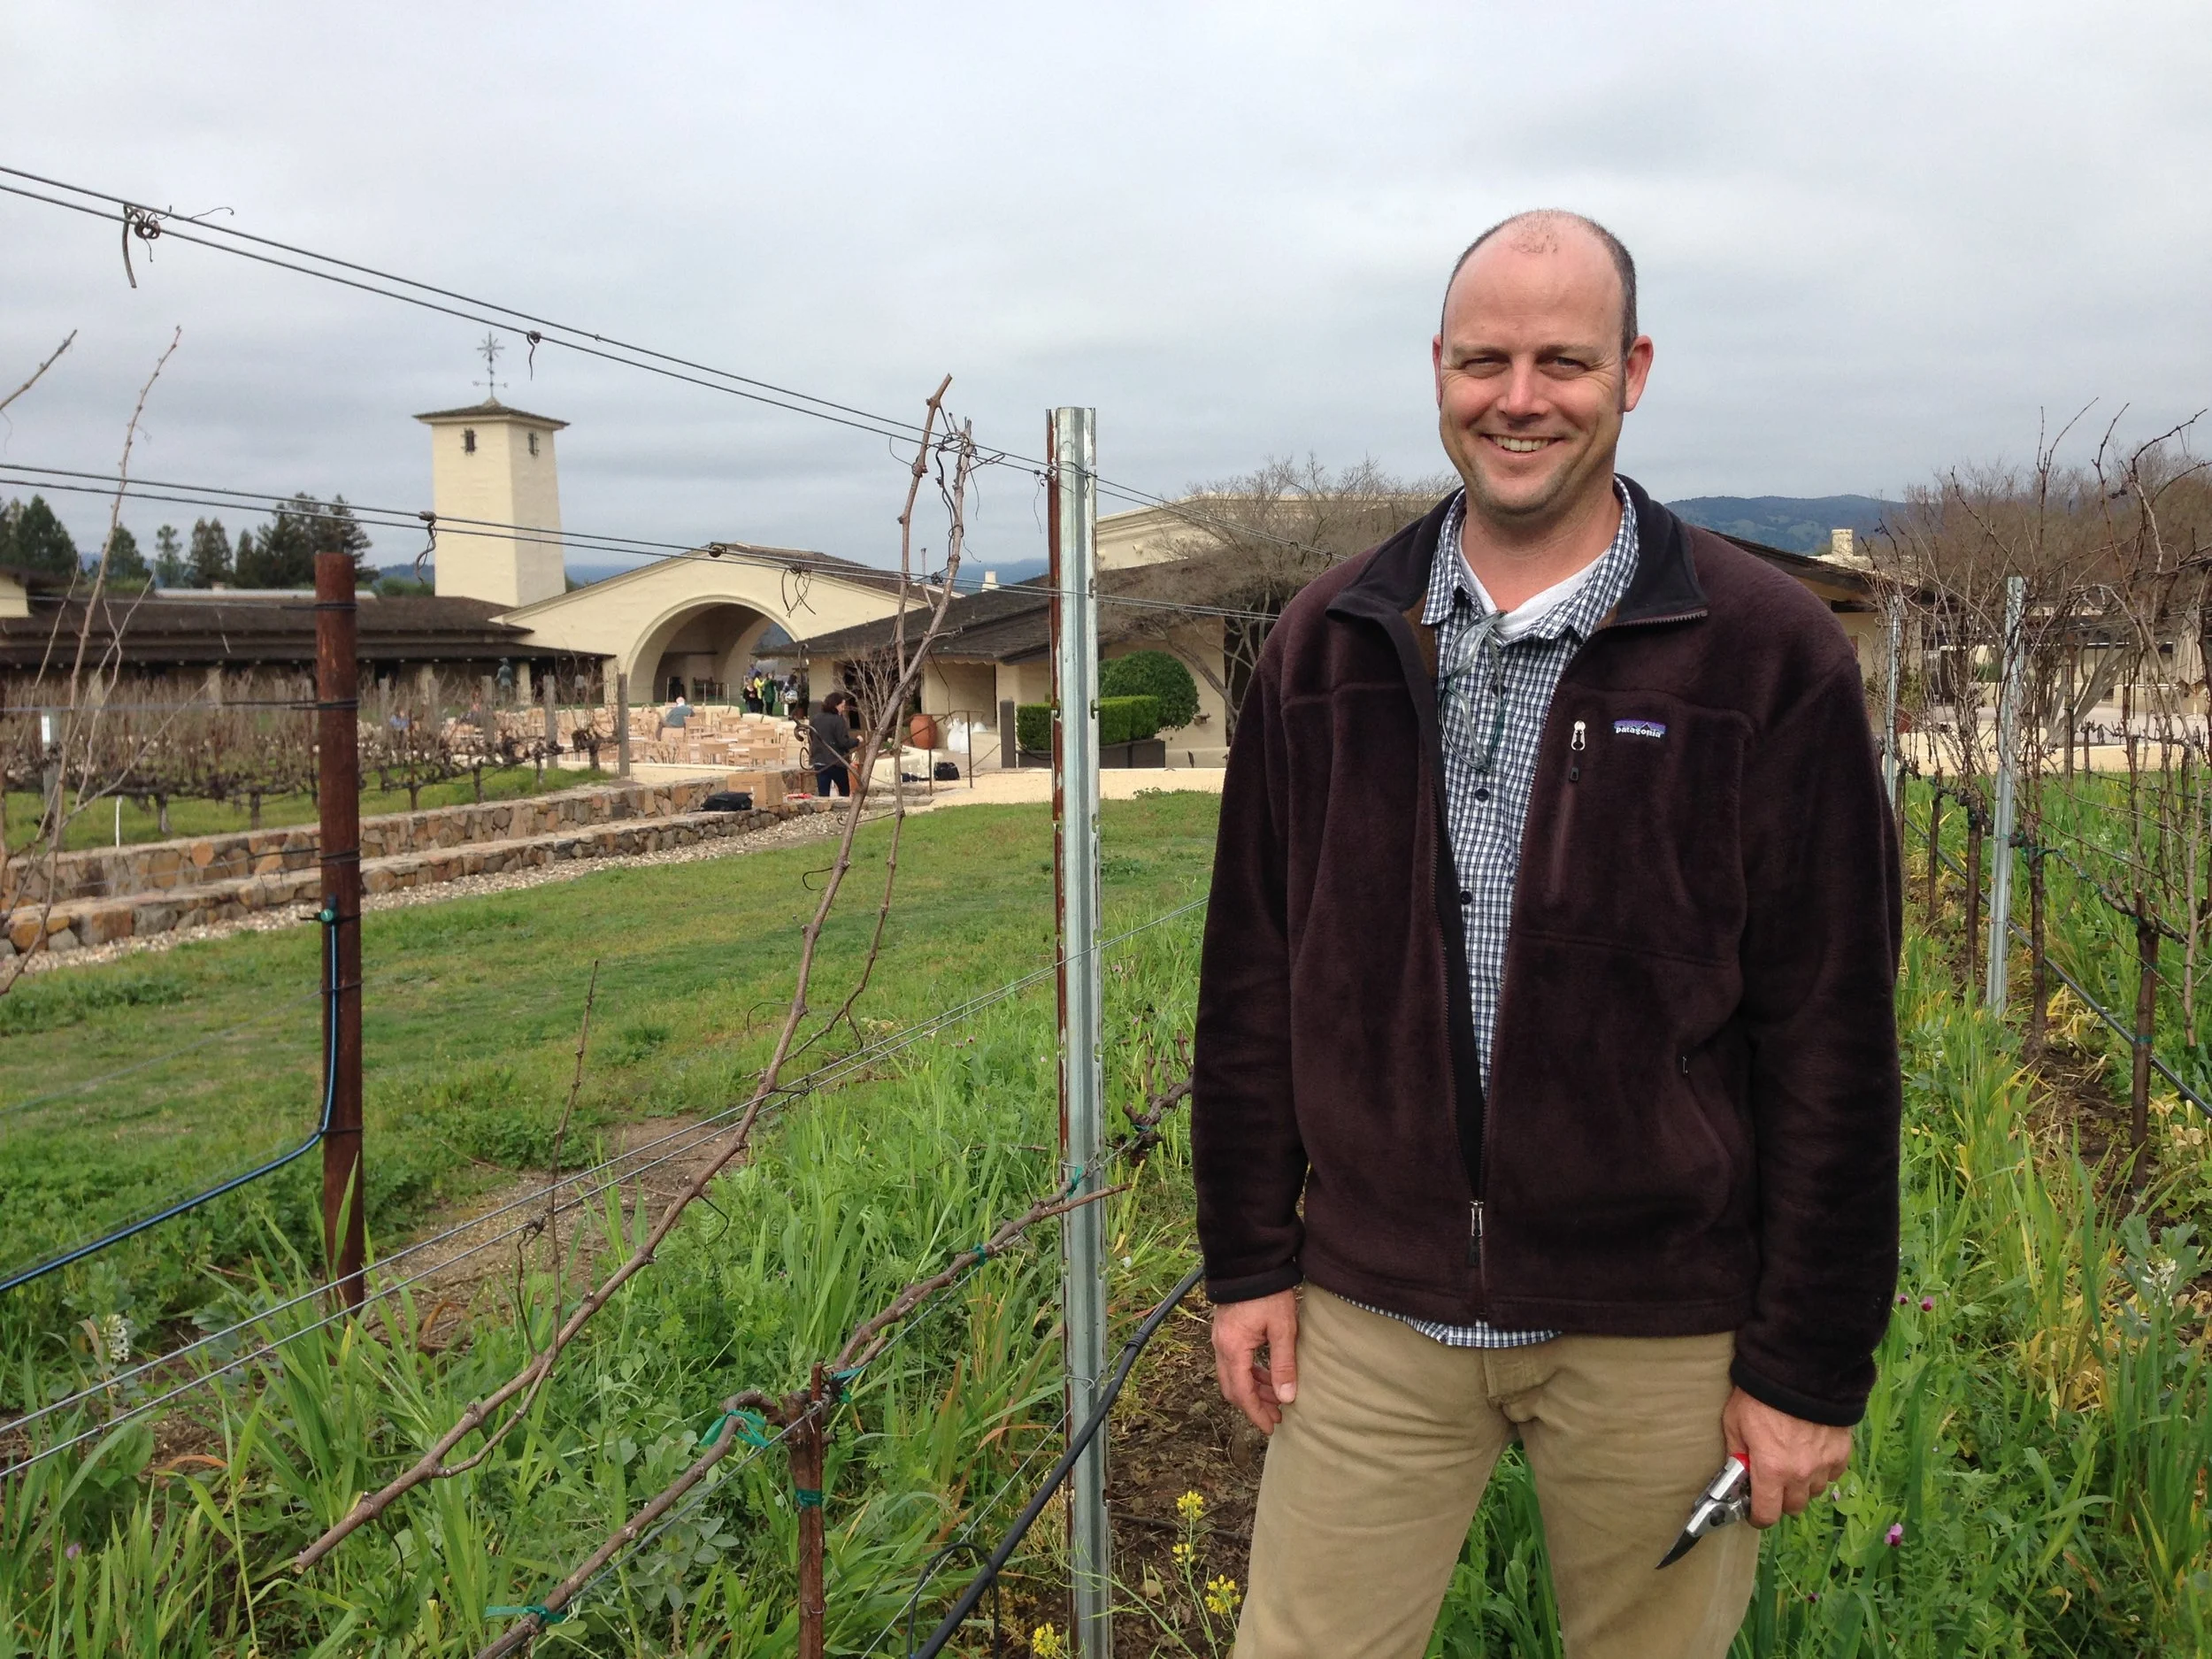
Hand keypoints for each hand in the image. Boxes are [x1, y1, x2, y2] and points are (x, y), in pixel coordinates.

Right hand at [1211, 1289, 1299, 1434]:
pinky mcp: (1225, 1331)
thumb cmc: (1269, 1293)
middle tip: (1276, 1416)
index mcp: (1233, 1349)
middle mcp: (1220, 1346)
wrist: (1251, 1262)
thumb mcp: (1283, 1329)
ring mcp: (1220, 1338)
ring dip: (1253, 1389)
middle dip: (1254, 1405)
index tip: (1271, 1428)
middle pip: (1232, 1388)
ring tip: (1277, 1397)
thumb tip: (1287, 1398)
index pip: (1242, 1393)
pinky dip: (1249, 1373)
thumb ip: (1283, 1365)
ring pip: (1232, 1375)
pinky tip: (1267, 1375)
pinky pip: (1233, 1361)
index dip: (1256, 1414)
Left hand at [1722, 1387, 1851, 1526]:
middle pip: (1793, 1507)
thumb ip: (1737, 1454)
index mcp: (1771, 1470)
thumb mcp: (1734, 1423)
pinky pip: (1831, 1474)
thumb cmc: (1760, 1395)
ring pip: (1814, 1491)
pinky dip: (1821, 1468)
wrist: (1800, 1369)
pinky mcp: (1842, 1452)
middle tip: (1771, 1479)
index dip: (1757, 1516)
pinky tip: (1811, 1450)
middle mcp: (1800, 1474)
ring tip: (1792, 1459)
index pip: (1767, 1515)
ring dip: (1802, 1483)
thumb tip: (1737, 1475)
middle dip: (1780, 1498)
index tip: (1753, 1508)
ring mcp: (1824, 1464)